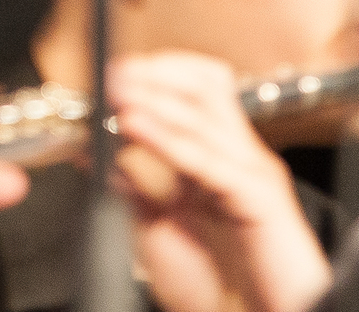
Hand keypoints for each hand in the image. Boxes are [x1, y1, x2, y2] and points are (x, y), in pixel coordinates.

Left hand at [106, 53, 332, 311]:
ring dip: (156, 100)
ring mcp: (254, 174)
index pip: (200, 88)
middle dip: (160, 73)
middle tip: (119, 71)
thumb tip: (98, 152)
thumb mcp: (161, 229)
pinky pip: (210, 163)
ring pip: (205, 118)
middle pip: (209, 87)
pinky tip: (136, 130)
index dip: (160, 72)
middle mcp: (242, 156)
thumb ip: (133, 190)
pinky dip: (168, 141)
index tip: (117, 71)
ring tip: (119, 92)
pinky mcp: (260, 200)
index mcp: (222, 157)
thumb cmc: (219, 287)